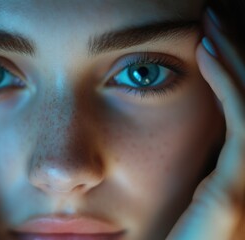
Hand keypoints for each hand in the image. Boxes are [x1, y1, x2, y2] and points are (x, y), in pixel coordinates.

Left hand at [166, 9, 244, 239]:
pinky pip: (240, 118)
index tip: (212, 38)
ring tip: (210, 24)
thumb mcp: (193, 183)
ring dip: (233, 56)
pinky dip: (226, 82)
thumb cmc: (179, 231)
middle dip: (239, 51)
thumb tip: (201, 121)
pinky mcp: (236, 187)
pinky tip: (206, 53)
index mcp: (241, 166)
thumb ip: (204, 155)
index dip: (236, 67)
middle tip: (214, 17)